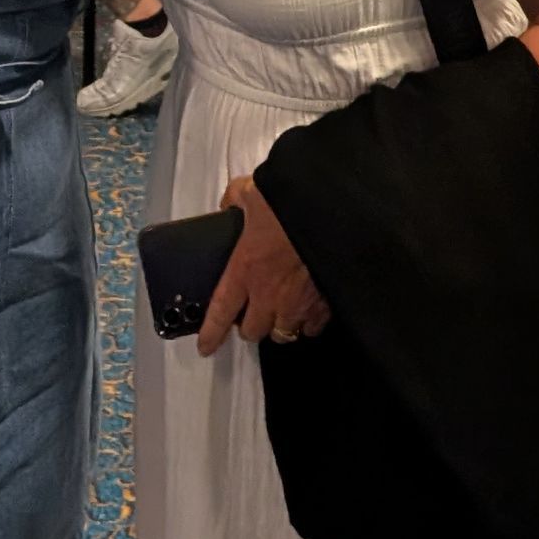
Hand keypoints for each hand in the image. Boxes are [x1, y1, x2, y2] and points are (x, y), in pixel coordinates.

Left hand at [199, 174, 329, 353]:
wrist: (332, 210)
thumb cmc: (290, 201)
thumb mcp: (253, 191)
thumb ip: (235, 199)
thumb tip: (230, 203)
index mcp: (246, 269)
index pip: (221, 311)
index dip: (211, 333)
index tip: (205, 347)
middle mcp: (269, 295)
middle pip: (252, 331)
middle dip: (249, 325)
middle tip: (252, 310)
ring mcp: (298, 304)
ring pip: (282, 334)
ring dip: (278, 325)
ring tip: (280, 311)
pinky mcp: (324, 305)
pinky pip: (311, 328)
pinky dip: (307, 323)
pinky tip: (307, 309)